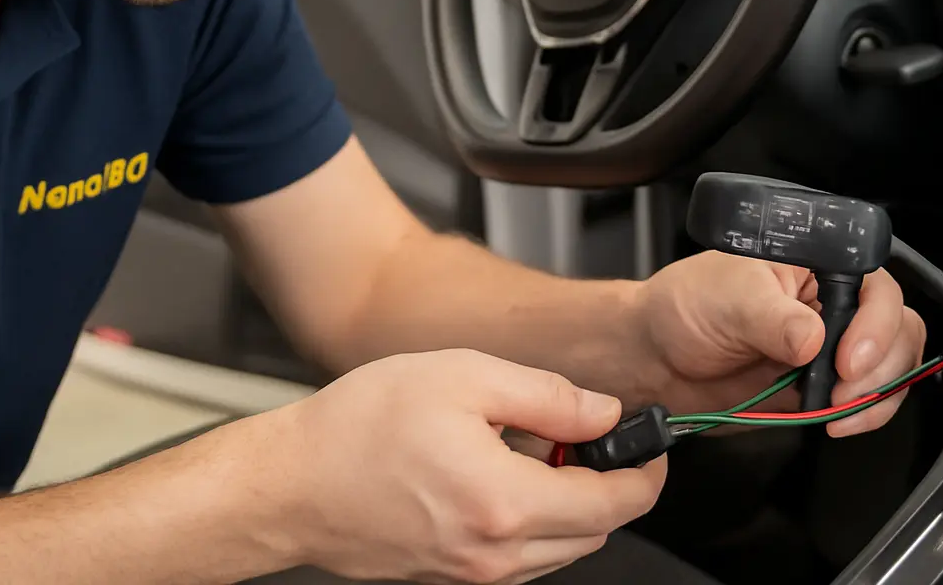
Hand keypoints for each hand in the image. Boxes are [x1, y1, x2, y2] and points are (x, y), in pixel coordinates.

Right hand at [206, 349, 664, 583]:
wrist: (290, 483)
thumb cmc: (361, 425)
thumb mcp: (464, 377)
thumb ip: (548, 397)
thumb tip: (604, 413)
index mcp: (507, 503)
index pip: (614, 503)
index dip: (646, 473)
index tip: (653, 446)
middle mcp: (495, 554)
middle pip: (593, 531)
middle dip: (607, 485)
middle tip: (587, 435)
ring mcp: (472, 575)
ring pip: (559, 549)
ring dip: (568, 504)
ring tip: (531, 449)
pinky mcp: (451, 578)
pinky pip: (519, 556)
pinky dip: (530, 519)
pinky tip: (497, 474)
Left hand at [635, 251, 926, 436]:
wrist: (659, 359)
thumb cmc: (686, 306)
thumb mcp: (727, 298)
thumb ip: (771, 318)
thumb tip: (812, 338)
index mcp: (816, 264)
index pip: (874, 285)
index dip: (875, 323)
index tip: (847, 357)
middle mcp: (831, 302)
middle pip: (897, 326)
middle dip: (881, 365)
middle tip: (844, 390)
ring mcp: (832, 344)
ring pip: (892, 365)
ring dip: (878, 394)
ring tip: (839, 410)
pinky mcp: (825, 384)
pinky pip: (869, 399)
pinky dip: (865, 414)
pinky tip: (838, 421)